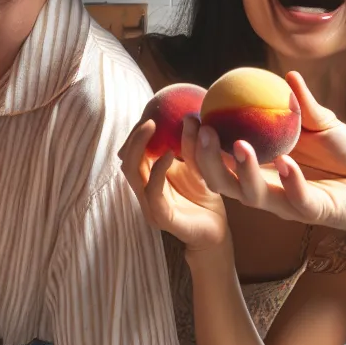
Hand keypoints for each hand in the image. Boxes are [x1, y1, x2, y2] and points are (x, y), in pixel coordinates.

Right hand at [119, 117, 230, 251]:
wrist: (217, 230)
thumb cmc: (204, 197)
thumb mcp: (199, 166)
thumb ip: (190, 147)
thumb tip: (189, 117)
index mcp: (149, 178)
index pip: (133, 154)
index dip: (137, 134)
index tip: (150, 114)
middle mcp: (145, 191)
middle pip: (128, 161)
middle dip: (136, 138)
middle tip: (150, 120)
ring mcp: (150, 205)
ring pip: (133, 174)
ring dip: (141, 148)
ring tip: (154, 129)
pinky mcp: (161, 217)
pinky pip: (152, 192)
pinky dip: (157, 171)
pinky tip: (169, 156)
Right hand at [191, 71, 345, 235]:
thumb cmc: (344, 156)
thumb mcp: (322, 125)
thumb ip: (304, 106)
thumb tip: (288, 74)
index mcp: (260, 169)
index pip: (218, 161)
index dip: (197, 144)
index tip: (190, 115)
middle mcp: (266, 189)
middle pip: (222, 182)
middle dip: (205, 159)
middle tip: (201, 129)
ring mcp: (287, 204)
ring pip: (252, 195)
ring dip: (242, 170)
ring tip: (238, 144)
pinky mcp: (314, 213)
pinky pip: (298, 200)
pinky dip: (290, 181)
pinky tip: (286, 161)